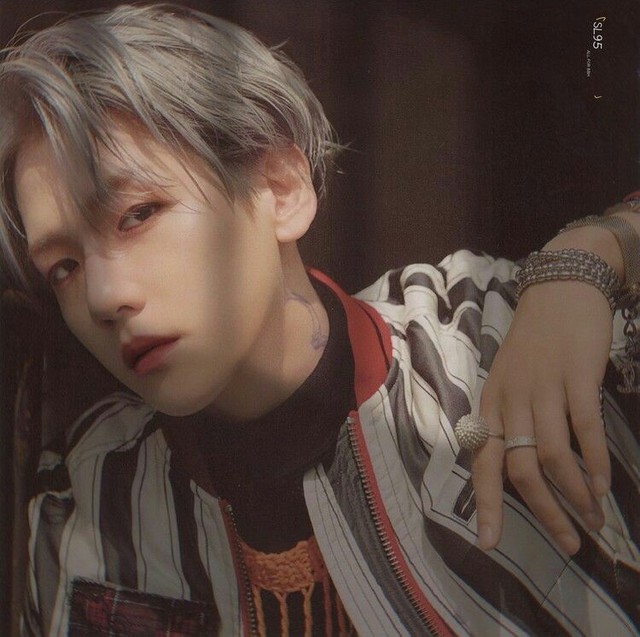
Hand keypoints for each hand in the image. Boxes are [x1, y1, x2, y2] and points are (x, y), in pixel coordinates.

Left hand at [473, 279, 611, 554]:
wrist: (560, 289)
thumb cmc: (535, 340)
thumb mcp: (510, 379)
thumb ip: (511, 417)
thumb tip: (523, 467)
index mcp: (491, 402)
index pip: (481, 461)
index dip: (485, 504)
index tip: (488, 543)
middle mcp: (510, 399)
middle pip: (519, 469)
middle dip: (544, 513)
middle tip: (569, 543)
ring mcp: (542, 387)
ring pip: (552, 456)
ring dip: (574, 495)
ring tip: (592, 518)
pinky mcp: (576, 376)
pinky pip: (584, 429)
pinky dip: (595, 463)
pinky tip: (604, 485)